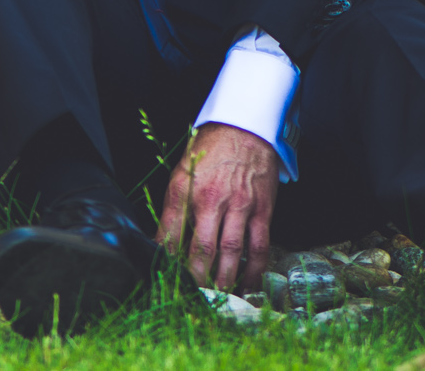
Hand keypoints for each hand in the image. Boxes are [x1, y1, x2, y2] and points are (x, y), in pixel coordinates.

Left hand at [156, 122, 279, 291]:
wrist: (244, 128)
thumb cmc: (209, 152)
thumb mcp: (181, 173)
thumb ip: (172, 208)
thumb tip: (162, 242)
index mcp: (187, 190)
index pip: (171, 232)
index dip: (166, 259)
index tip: (164, 279)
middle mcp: (212, 199)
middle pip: (202, 248)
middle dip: (196, 277)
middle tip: (192, 296)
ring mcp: (240, 206)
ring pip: (231, 251)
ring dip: (224, 278)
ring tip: (218, 296)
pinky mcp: (262, 210)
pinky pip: (259, 245)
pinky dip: (254, 269)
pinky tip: (248, 283)